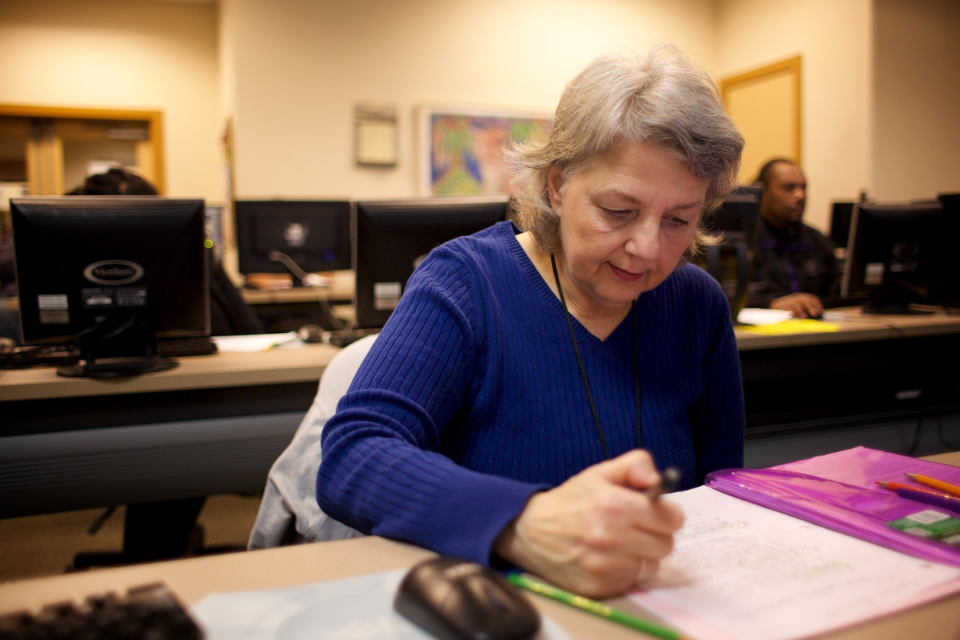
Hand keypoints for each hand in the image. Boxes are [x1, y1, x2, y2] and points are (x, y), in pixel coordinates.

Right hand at [493, 450, 683, 598]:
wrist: (529, 531)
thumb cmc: (570, 501)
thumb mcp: (600, 472)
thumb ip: (636, 465)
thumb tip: (659, 480)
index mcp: (614, 504)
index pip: (671, 519)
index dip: (668, 514)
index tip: (659, 514)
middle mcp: (610, 537)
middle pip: (665, 545)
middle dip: (656, 534)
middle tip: (638, 528)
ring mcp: (604, 566)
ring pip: (651, 565)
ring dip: (641, 554)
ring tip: (621, 543)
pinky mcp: (599, 587)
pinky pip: (631, 580)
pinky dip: (625, 570)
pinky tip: (609, 558)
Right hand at [770, 292, 823, 318]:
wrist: (777, 305)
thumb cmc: (791, 308)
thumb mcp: (800, 306)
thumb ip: (807, 309)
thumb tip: (817, 314)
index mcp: (803, 297)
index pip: (812, 298)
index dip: (817, 304)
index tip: (820, 311)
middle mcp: (798, 297)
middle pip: (806, 300)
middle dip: (810, 307)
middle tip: (814, 314)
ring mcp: (791, 300)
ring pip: (798, 304)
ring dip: (801, 311)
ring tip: (804, 317)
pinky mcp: (784, 305)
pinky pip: (789, 308)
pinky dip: (792, 312)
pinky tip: (794, 315)